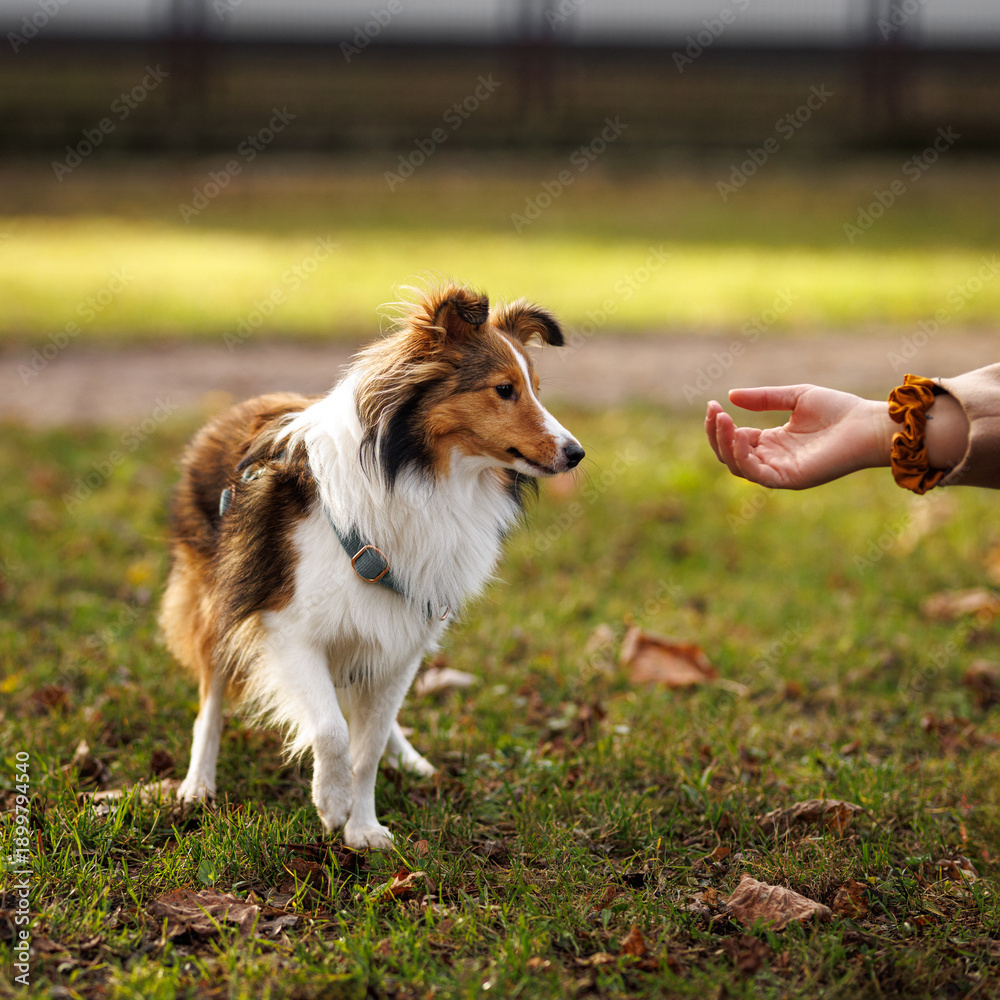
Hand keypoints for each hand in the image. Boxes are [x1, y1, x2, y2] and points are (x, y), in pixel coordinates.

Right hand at [705, 385, 893, 488]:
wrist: (869, 425)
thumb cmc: (840, 411)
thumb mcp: (796, 397)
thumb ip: (764, 398)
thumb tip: (730, 396)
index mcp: (773, 442)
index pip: (735, 440)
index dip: (721, 425)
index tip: (715, 405)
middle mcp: (773, 459)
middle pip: (730, 455)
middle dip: (717, 435)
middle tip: (714, 411)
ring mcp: (780, 471)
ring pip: (738, 466)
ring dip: (725, 444)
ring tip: (723, 420)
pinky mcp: (789, 479)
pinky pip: (756, 473)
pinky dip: (742, 456)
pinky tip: (741, 435)